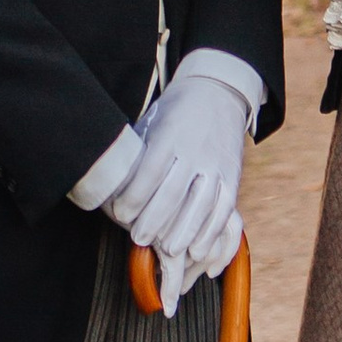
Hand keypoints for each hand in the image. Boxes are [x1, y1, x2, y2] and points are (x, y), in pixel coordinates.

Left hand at [124, 62, 249, 316]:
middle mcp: (195, 150)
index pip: (150, 170)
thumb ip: (137, 152)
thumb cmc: (174, 111)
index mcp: (170, 134)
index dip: (135, 196)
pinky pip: (224, 209)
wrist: (218, 91)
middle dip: (154, 220)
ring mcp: (216, 165)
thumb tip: (109, 185)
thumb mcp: (152, 122)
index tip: (120, 214)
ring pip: (202, 204)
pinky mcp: (232, 176)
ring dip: (184, 232)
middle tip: (138, 239)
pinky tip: (197, 250)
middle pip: (175, 192)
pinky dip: (211, 232)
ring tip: (166, 250)